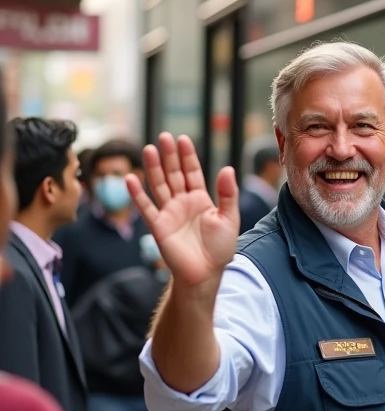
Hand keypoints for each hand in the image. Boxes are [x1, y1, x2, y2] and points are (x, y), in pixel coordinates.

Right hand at [126, 133, 239, 289]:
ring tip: (148, 149)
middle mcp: (182, 202)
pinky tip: (130, 178)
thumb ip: (228, 194)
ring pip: (159, 186)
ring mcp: (169, 213)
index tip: (182, 139)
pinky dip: (137, 194)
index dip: (187, 157)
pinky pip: (146, 208)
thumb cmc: (220, 248)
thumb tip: (227, 169)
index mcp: (200, 199)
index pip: (192, 172)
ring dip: (153, 168)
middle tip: (164, 137)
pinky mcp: (158, 226)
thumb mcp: (229, 218)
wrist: (205, 273)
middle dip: (169, 156)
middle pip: (173, 174)